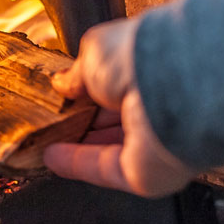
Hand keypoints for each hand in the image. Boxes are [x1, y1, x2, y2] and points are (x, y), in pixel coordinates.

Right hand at [43, 18, 196, 197]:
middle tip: (53, 120)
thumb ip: (77, 72)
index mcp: (154, 71)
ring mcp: (155, 141)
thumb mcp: (96, 52)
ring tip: (45, 141)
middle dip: (83, 120)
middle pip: (116, 120)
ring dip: (76, 145)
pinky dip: (77, 163)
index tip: (64, 96)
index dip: (89, 92)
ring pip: (109, 147)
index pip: (118, 86)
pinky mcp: (146, 172)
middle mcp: (160, 106)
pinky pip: (105, 168)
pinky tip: (53, 156)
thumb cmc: (146, 56)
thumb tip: (63, 82)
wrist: (178, 83)